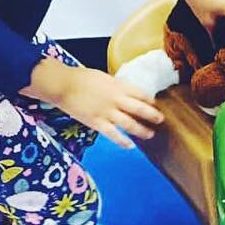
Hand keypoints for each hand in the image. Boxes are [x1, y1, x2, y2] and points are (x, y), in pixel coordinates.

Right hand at [22, 59, 162, 149]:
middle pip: (140, 109)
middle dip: (153, 115)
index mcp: (119, 86)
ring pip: (130, 124)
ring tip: (150, 134)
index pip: (141, 94)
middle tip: (160, 120)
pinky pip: (114, 135)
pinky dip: (123, 142)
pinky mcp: (97, 123)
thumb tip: (126, 93)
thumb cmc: (82, 78)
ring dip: (142, 130)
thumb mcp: (104, 78)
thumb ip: (117, 87)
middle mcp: (116, 99)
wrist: (64, 85)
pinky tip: (130, 146)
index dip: (150, 100)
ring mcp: (107, 112)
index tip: (155, 105)